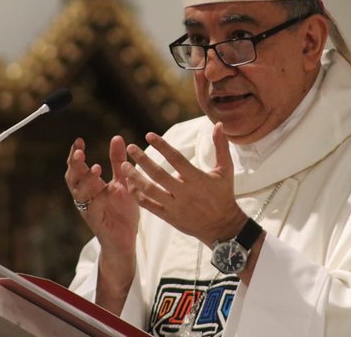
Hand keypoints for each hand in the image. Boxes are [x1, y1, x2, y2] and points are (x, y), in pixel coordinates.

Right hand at [64, 136, 138, 256]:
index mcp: (90, 185)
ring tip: (95, 167)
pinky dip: (97, 199)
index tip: (78, 140)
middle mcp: (85, 196)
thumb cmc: (122, 210)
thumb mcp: (122, 181)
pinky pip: (92, 209)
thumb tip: (116, 137)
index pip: (77, 166)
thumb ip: (117, 161)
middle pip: (73, 178)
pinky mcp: (96, 222)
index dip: (75, 154)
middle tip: (79, 152)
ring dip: (86, 180)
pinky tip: (104, 190)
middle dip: (74, 164)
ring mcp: (89, 209)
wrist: (126, 239)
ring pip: (79, 193)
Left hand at [121, 122, 246, 247]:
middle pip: (159, 174)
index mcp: (197, 179)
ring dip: (136, 178)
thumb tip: (218, 124)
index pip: (176, 159)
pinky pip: (150, 206)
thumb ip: (221, 146)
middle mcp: (185, 192)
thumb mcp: (226, 170)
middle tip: (131, 148)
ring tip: (124, 166)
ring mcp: (176, 206)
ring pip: (151, 191)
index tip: (148, 135)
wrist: (223, 227)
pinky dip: (138, 196)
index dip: (162, 146)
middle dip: (143, 160)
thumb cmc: (223, 195)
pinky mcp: (170, 217)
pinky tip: (130, 185)